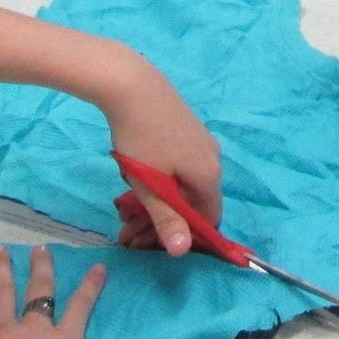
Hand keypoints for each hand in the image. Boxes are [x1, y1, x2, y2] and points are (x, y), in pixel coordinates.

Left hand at [98, 60, 223, 254]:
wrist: (133, 86)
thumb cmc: (141, 139)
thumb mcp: (150, 186)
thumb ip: (167, 219)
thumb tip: (182, 252)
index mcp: (210, 176)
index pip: (209, 220)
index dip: (182, 237)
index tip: (149, 243)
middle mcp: (214, 159)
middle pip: (194, 204)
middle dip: (161, 222)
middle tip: (127, 233)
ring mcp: (202, 143)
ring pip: (184, 186)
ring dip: (157, 204)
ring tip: (123, 211)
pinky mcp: (189, 132)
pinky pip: (181, 168)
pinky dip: (162, 183)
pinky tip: (136, 181)